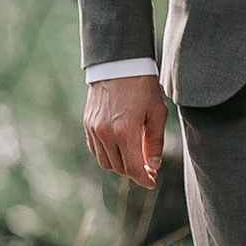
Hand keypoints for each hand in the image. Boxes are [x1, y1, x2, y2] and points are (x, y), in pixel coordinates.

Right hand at [84, 74, 167, 188]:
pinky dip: (107, 155)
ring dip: (120, 165)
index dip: (144, 179)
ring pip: (105, 161)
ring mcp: (94, 129)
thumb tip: (153, 166)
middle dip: (134, 172)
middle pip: (119, 167)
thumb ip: (155, 142)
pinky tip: (119, 150)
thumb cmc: (143, 85)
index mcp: (125, 131)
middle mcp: (106, 133)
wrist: (119, 63)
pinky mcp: (88, 123)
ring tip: (133, 159)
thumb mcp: (157, 112)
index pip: (133, 168)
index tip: (152, 182)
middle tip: (146, 169)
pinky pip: (95, 149)